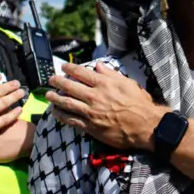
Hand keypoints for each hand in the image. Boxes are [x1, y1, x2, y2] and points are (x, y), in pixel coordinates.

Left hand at [45, 63, 165, 152]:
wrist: (145, 126)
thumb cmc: (139, 103)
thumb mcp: (128, 83)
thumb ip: (111, 74)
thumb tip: (98, 65)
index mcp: (103, 84)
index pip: (81, 73)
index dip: (70, 68)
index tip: (63, 66)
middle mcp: (94, 97)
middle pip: (70, 87)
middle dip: (58, 81)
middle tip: (51, 79)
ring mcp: (90, 113)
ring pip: (67, 103)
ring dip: (55, 98)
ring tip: (48, 95)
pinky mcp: (90, 127)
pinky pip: (71, 120)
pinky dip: (61, 115)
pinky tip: (55, 112)